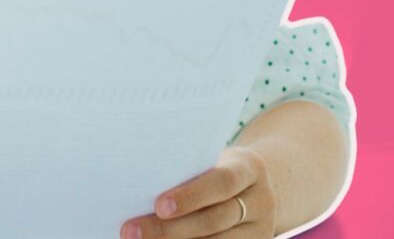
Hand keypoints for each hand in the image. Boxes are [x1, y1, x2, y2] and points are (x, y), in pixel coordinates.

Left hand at [122, 145, 275, 237]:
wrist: (253, 189)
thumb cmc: (217, 170)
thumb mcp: (212, 162)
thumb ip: (188, 172)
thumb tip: (138, 188)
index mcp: (250, 168)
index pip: (223, 182)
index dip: (191, 196)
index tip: (158, 205)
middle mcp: (261, 201)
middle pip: (215, 220)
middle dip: (170, 229)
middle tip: (131, 231)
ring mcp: (260, 230)